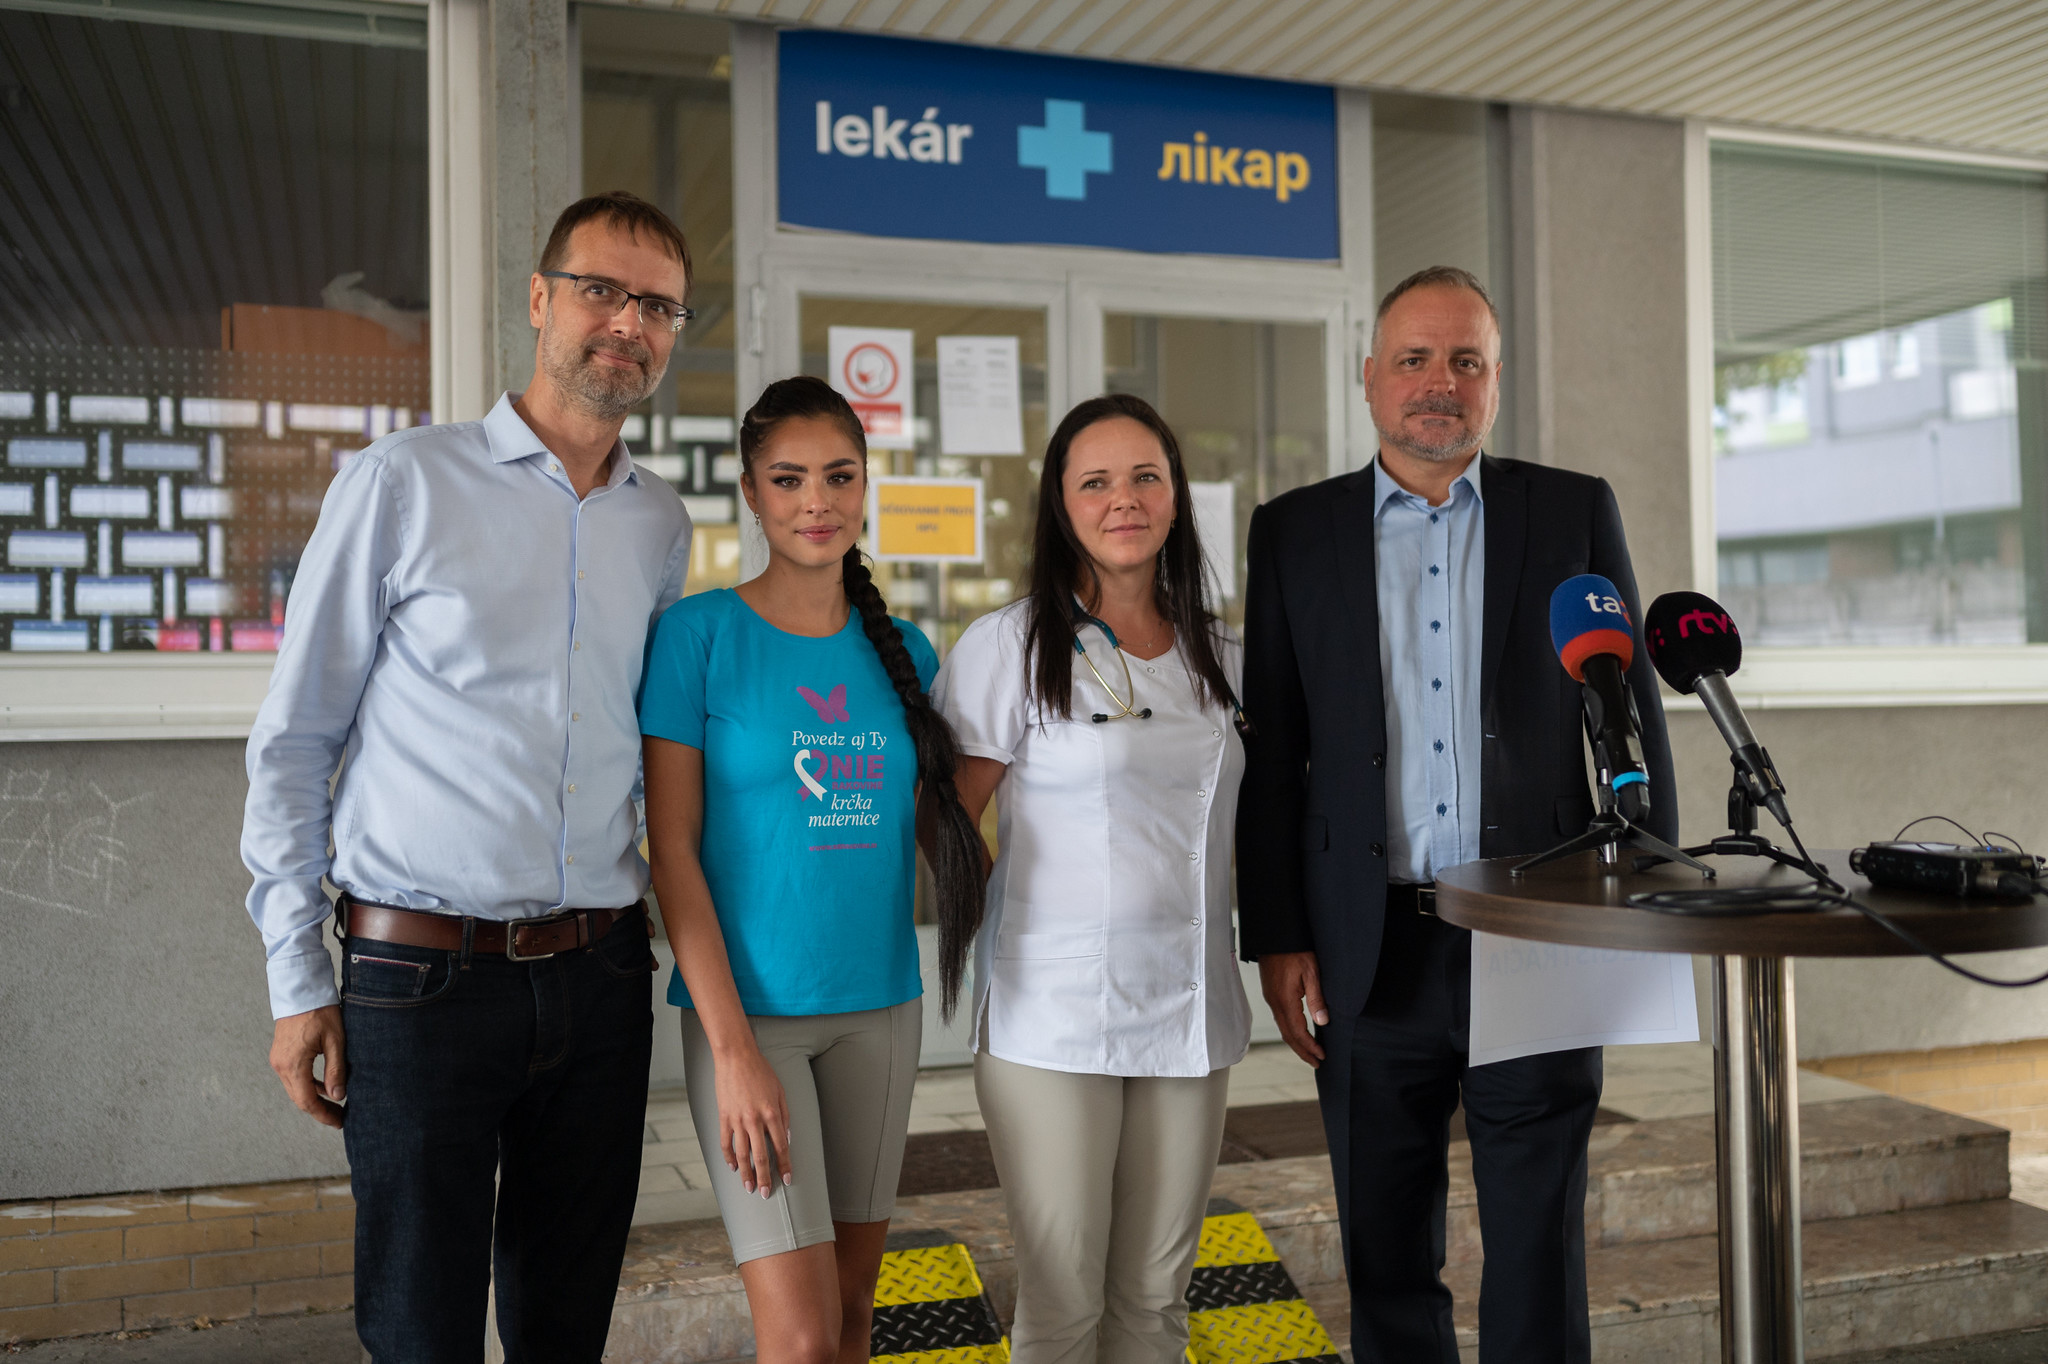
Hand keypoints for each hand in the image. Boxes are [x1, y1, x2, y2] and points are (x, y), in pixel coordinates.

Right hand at [270, 1006, 345, 1128]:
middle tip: (340, 1117)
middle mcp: (281, 1065)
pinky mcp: (281, 1054)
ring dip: (314, 1098)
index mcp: (293, 1064)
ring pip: (295, 1088)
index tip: (339, 1122)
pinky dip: (308, 1084)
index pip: (307, 1101)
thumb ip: (336, 1070)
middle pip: (299, 1098)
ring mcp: (279, 1059)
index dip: (323, 1114)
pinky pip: (293, 1076)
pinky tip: (324, 1086)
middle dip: (319, 1110)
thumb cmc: (320, 1011)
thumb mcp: (335, 1041)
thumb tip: (338, 1096)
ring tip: (335, 1104)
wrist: (301, 989)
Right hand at [714, 1046, 791, 1196]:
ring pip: (742, 1153)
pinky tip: (733, 1167)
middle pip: (761, 1156)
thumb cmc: (761, 1072)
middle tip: (765, 1193)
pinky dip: (728, 1157)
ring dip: (746, 1173)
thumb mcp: (780, 1091)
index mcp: (772, 1113)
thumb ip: (785, 1116)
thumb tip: (786, 1138)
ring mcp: (737, 1120)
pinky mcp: (724, 1117)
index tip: (788, 1178)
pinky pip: (726, 1142)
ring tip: (748, 1187)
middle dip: (765, 1177)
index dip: (785, 1165)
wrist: (736, 1057)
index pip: (781, 1146)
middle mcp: (755, 1120)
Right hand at [1259, 952, 1327, 1067]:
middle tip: (1316, 1062)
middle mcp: (1275, 1002)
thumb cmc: (1295, 949)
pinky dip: (1290, 1031)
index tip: (1322, 1056)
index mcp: (1285, 999)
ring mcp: (1271, 998)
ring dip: (1296, 1043)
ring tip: (1309, 1052)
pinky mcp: (1271, 993)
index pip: (1297, 1032)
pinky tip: (1298, 1032)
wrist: (1275, 934)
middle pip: (1287, 1035)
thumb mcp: (1312, 972)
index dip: (1310, 1046)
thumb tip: (1322, 1022)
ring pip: (1283, 1028)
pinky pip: (1280, 1018)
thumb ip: (1316, 998)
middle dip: (1302, 1051)